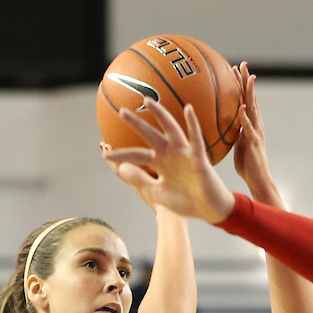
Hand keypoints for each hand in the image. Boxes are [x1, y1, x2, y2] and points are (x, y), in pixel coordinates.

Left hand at [100, 102, 234, 224]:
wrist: (208, 210)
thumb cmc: (185, 202)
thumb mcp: (157, 193)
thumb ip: (141, 179)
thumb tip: (121, 168)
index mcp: (159, 164)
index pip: (136, 156)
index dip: (121, 155)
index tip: (104, 152)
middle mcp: (169, 154)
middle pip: (150, 135)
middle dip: (136, 124)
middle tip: (121, 111)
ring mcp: (184, 154)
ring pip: (170, 130)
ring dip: (160, 115)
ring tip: (148, 101)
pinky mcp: (198, 158)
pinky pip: (195, 138)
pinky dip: (193, 124)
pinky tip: (188, 109)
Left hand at [233, 63, 281, 204]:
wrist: (258, 180)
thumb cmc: (247, 164)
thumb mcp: (237, 143)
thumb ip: (232, 132)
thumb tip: (220, 125)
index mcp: (250, 124)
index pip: (245, 99)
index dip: (240, 85)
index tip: (234, 69)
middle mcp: (255, 124)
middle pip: (251, 98)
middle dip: (246, 81)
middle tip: (242, 64)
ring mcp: (256, 132)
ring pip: (253, 108)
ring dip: (249, 93)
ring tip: (247, 78)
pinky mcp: (254, 143)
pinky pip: (249, 128)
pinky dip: (246, 118)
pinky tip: (242, 108)